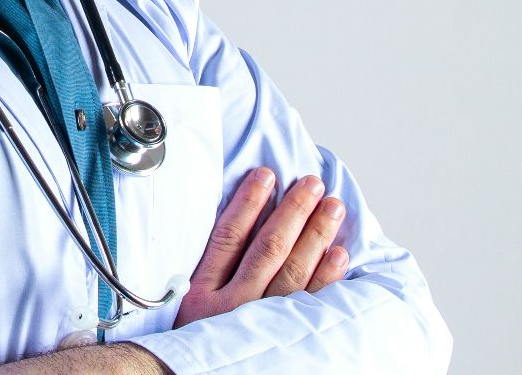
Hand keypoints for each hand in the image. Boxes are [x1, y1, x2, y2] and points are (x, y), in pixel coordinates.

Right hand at [172, 167, 348, 327]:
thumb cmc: (188, 346)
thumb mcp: (182, 309)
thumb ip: (202, 275)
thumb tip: (228, 228)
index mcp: (202, 294)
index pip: (229, 236)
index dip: (249, 202)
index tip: (266, 175)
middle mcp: (233, 306)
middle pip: (268, 248)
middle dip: (293, 210)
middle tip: (312, 183)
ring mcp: (260, 323)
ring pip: (293, 271)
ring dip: (316, 234)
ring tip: (332, 207)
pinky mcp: (284, 340)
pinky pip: (312, 304)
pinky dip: (328, 277)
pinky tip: (339, 254)